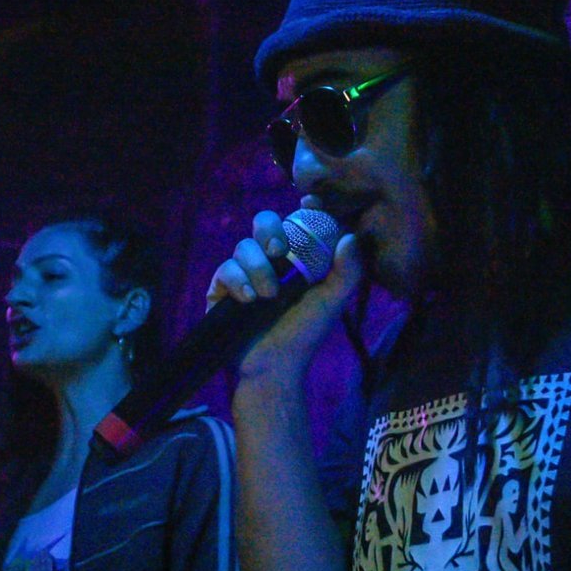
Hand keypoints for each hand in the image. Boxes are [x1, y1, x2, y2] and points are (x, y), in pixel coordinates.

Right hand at [205, 210, 360, 384]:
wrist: (274, 367)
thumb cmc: (305, 334)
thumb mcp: (332, 302)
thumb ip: (348, 271)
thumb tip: (349, 236)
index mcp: (296, 257)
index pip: (296, 220)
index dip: (302, 208)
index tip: (308, 204)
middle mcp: (269, 259)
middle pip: (264, 221)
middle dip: (270, 231)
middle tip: (280, 252)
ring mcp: (243, 272)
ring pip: (243, 246)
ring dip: (257, 267)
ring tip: (268, 295)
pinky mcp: (221, 288)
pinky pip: (224, 269)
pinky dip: (237, 281)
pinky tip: (248, 300)